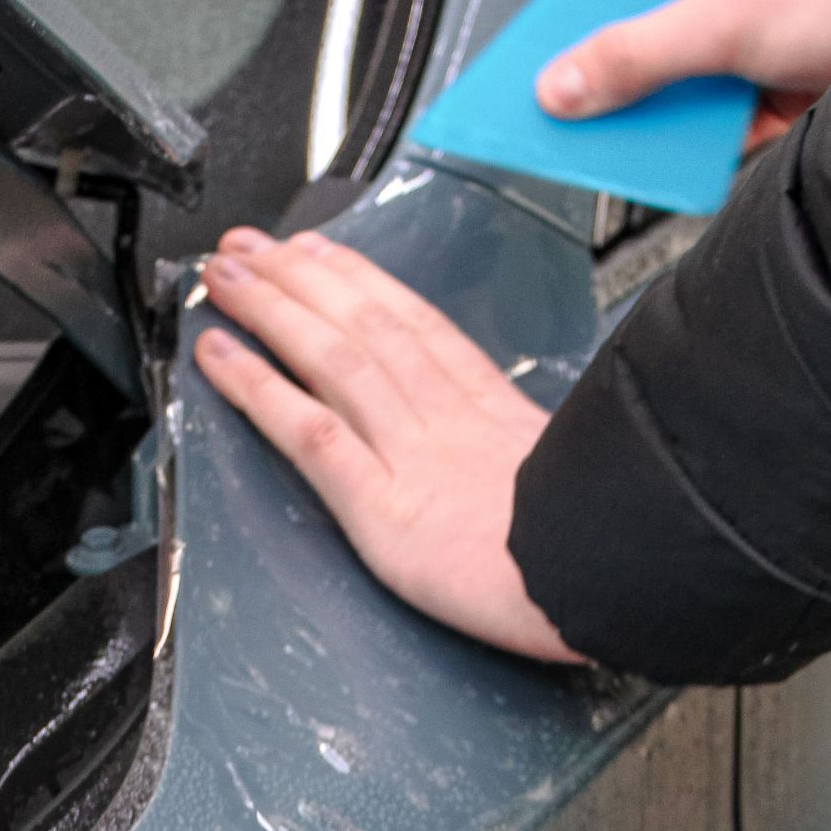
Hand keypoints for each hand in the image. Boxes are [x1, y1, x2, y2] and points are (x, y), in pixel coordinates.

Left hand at [192, 227, 579, 664]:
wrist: (608, 583)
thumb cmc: (601, 548)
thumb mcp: (577, 478)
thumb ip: (532, 460)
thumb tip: (528, 459)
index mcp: (494, 412)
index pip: (415, 325)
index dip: (360, 282)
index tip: (323, 253)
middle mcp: (446, 419)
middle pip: (364, 325)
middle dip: (300, 277)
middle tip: (250, 246)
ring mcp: (411, 456)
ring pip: (331, 358)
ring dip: (271, 309)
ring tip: (225, 277)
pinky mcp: (382, 506)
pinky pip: (309, 432)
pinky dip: (258, 387)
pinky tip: (222, 358)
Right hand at [538, 0, 830, 146]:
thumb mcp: (720, 23)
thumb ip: (633, 58)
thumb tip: (561, 86)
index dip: (570, 6)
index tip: (540, 55)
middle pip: (638, 20)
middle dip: (614, 70)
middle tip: (577, 107)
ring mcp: (754, 16)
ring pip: (676, 69)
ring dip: (659, 109)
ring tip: (633, 138)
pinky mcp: (776, 69)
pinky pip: (716, 105)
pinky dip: (701, 133)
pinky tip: (689, 153)